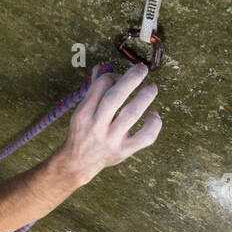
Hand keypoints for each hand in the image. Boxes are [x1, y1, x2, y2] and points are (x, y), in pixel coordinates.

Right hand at [58, 63, 161, 184]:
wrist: (78, 163)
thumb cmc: (82, 132)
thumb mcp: (81, 111)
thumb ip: (93, 90)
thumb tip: (102, 67)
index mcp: (84, 113)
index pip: (101, 87)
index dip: (114, 76)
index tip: (120, 76)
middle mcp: (96, 126)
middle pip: (115, 98)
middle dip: (130, 80)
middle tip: (142, 68)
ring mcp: (111, 140)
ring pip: (131, 114)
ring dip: (144, 97)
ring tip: (152, 87)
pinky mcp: (124, 151)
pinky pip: (145, 137)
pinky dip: (153, 124)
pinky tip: (153, 114)